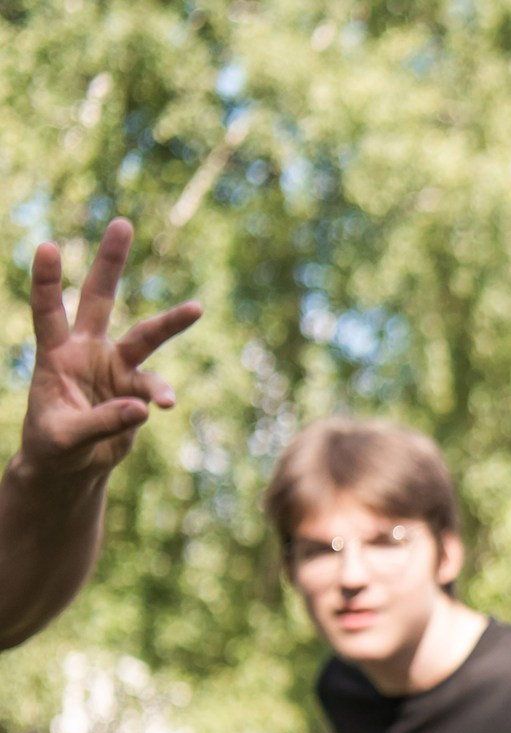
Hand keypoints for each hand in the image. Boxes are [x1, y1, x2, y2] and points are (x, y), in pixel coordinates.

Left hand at [15, 218, 200, 482]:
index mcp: (54, 355)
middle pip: (99, 298)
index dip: (47, 280)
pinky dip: (159, 394)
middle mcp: (85, 351)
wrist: (71, 466)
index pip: (48, 311)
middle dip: (110, 263)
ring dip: (170, 322)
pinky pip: (154, 388)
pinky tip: (162, 406)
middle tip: (122, 223)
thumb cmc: (54, 447)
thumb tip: (145, 406)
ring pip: (144, 336)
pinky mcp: (134, 390)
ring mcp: (113, 367)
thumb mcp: (66, 438)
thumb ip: (102, 421)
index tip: (47, 245)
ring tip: (196, 308)